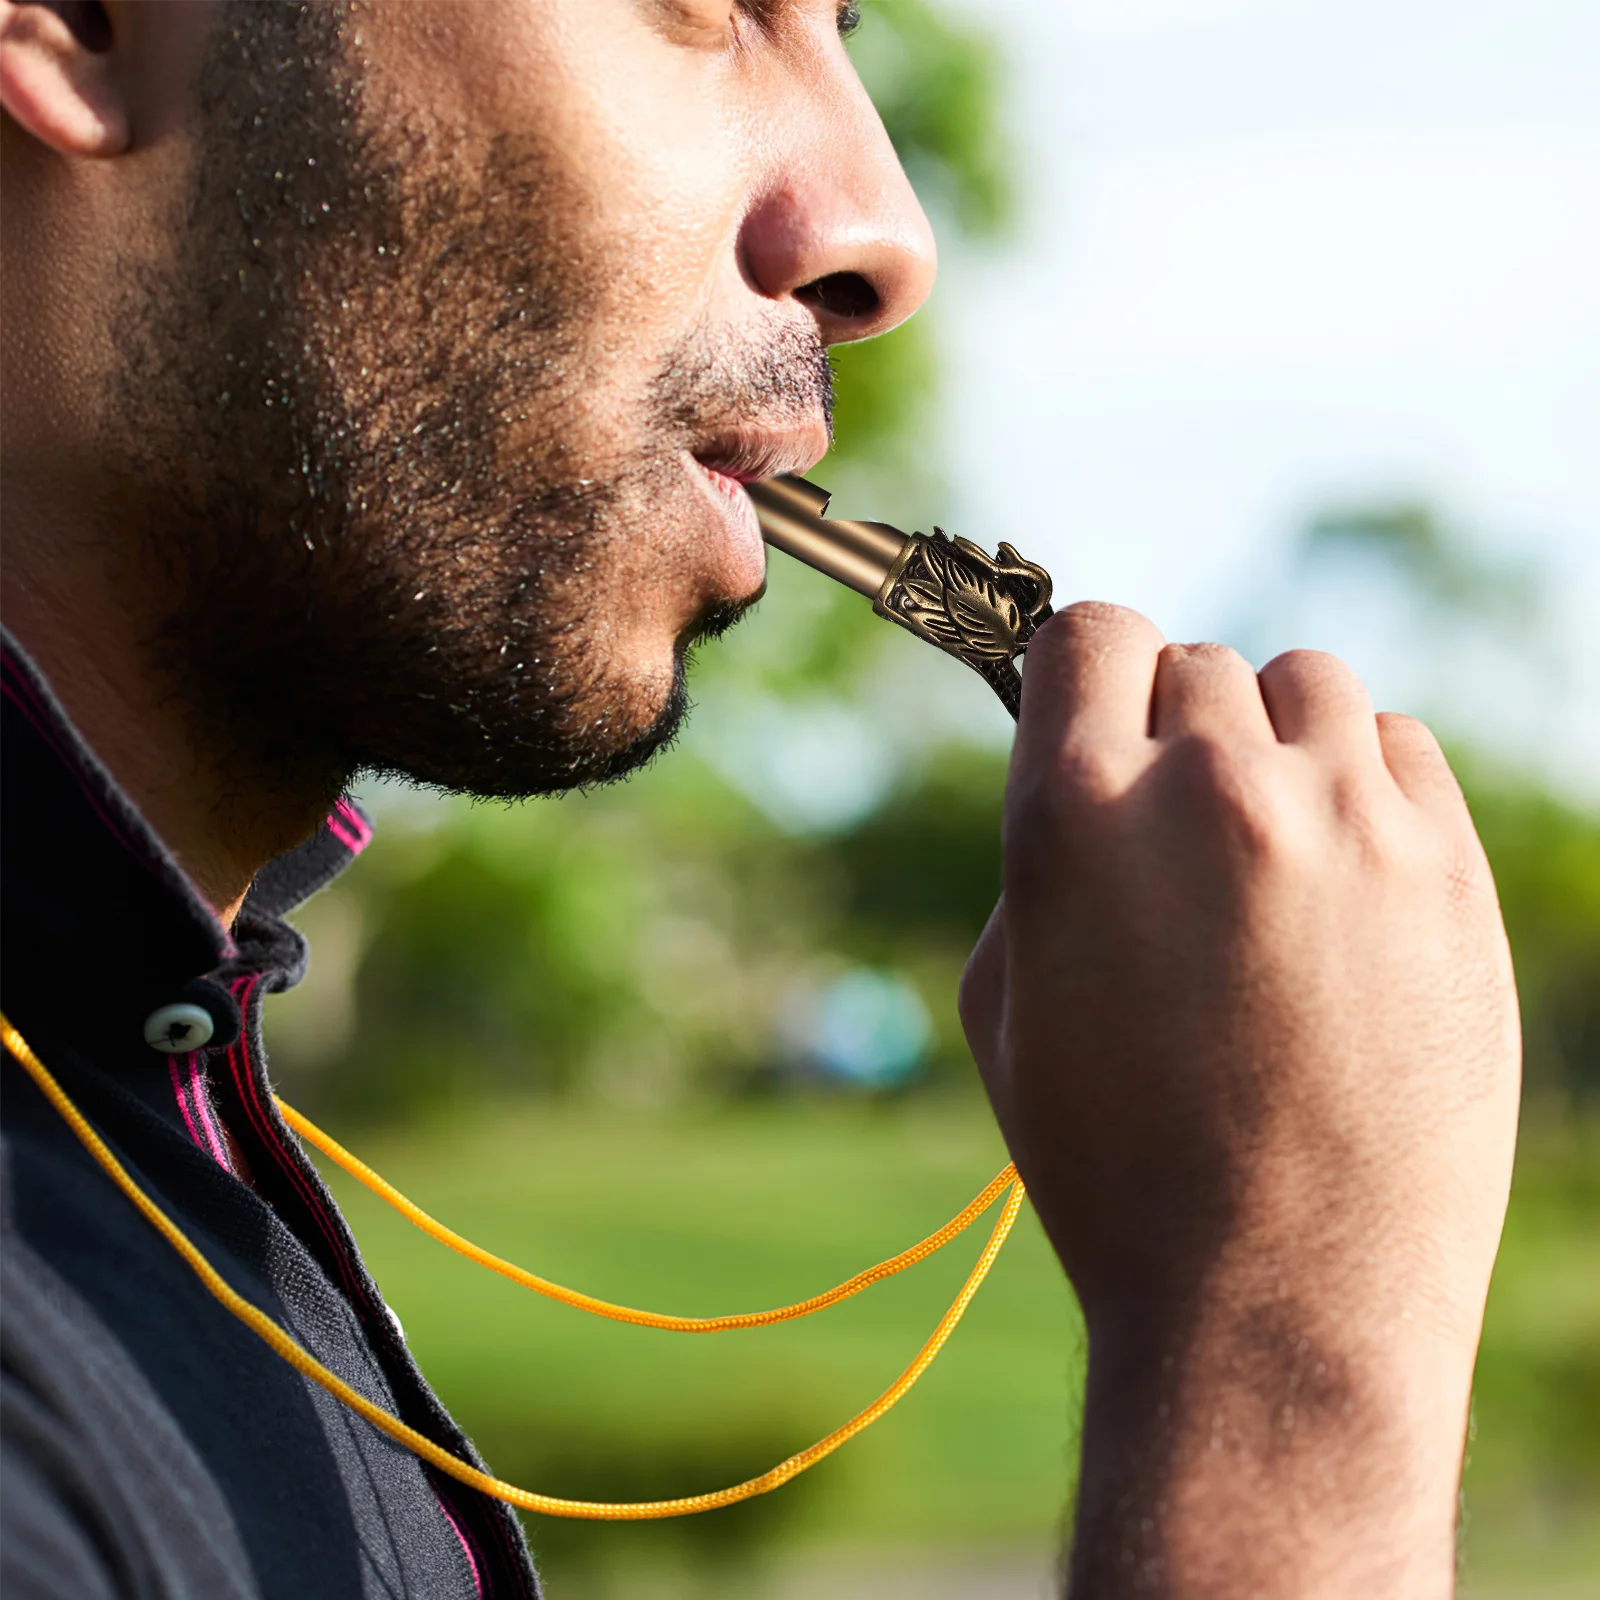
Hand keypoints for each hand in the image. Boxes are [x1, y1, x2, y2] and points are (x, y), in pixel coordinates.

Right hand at [960, 603, 1519, 1597]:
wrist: (1277, 1304)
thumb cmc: (1115, 1166)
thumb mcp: (1002, 1008)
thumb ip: (1035, 860)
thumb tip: (1084, 776)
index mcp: (1075, 819)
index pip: (1085, 632)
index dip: (1079, 667)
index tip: (1090, 708)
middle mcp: (1211, 792)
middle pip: (1193, 663)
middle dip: (1169, 728)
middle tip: (1176, 829)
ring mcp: (1347, 824)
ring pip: (1306, 686)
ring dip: (1272, 741)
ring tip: (1267, 845)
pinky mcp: (1451, 871)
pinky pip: (1398, 748)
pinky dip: (1361, 783)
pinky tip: (1344, 876)